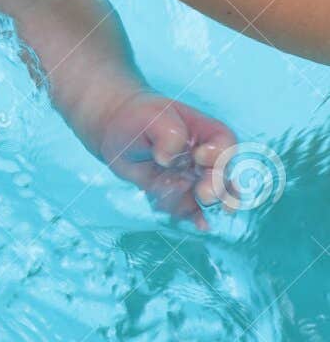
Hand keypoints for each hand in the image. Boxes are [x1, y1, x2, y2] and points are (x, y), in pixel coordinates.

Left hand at [96, 90, 236, 229]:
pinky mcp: (179, 196)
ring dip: (211, 206)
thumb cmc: (139, 118)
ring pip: (212, 196)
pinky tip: (201, 225)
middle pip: (223, 175)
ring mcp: (194, 179)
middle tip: (204, 194)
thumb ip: (167, 134)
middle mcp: (206, 158)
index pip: (224, 145)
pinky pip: (191, 210)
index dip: (218, 154)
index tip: (199, 157)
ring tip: (205, 215)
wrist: (116, 132)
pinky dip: (197, 217)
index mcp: (206, 132)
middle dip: (217, 187)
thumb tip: (169, 159)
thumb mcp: (152, 117)